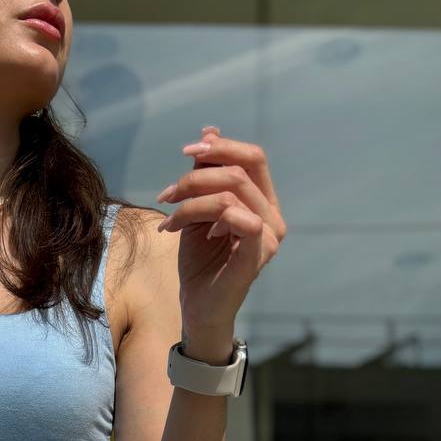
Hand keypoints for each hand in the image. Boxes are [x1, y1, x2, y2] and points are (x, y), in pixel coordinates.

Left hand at [155, 125, 285, 338]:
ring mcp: (270, 236)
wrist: (197, 308)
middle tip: (167, 193)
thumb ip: (206, 175)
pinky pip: (236, 217)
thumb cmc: (200, 263)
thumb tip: (209, 131)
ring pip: (232, 193)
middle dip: (197, 175)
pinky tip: (188, 232)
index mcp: (263, 203)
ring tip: (169, 218)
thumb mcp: (197, 210)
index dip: (222, 146)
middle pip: (241, 170)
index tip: (187, 150)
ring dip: (191, 200)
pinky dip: (205, 217)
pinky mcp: (258, 253)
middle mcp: (273, 216)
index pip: (252, 159)